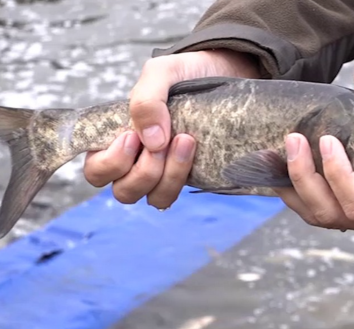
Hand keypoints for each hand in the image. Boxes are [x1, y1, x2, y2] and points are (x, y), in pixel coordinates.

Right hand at [83, 49, 259, 208]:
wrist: (224, 72)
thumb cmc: (185, 73)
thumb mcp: (161, 73)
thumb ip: (146, 100)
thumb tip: (151, 142)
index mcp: (116, 138)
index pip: (96, 170)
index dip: (110, 163)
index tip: (132, 137)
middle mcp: (135, 161)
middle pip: (123, 191)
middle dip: (143, 172)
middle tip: (162, 142)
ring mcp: (161, 172)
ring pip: (152, 198)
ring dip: (168, 176)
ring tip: (186, 140)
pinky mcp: (186, 177)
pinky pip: (175, 194)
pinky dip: (182, 177)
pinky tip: (195, 149)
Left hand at [274, 67, 353, 237]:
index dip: (338, 176)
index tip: (327, 140)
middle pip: (328, 213)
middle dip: (304, 177)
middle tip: (292, 139)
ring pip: (317, 217)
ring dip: (293, 187)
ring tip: (275, 153)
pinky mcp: (352, 219)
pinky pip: (318, 213)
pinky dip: (297, 194)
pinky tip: (282, 169)